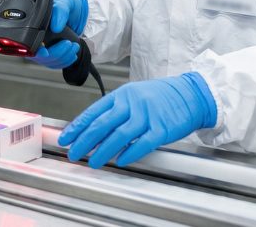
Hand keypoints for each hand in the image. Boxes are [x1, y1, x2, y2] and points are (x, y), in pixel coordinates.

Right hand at [26, 0, 87, 69]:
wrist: (74, 9)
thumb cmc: (65, 3)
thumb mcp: (64, 2)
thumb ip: (60, 11)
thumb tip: (56, 26)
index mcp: (33, 25)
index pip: (29, 45)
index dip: (37, 52)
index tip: (47, 52)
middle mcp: (35, 37)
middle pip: (40, 57)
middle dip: (56, 53)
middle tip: (68, 44)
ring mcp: (43, 46)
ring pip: (49, 62)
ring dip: (63, 57)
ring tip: (73, 46)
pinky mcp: (51, 51)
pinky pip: (55, 63)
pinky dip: (66, 60)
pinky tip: (72, 53)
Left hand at [58, 73, 216, 168]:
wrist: (190, 94)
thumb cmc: (160, 96)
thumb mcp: (134, 96)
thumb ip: (116, 111)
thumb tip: (94, 130)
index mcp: (122, 95)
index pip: (94, 112)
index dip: (78, 127)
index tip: (66, 139)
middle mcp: (132, 103)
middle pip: (103, 124)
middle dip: (85, 141)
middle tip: (74, 153)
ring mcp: (147, 116)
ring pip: (119, 135)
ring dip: (103, 151)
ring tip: (93, 162)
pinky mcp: (161, 129)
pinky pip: (142, 143)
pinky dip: (129, 153)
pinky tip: (120, 161)